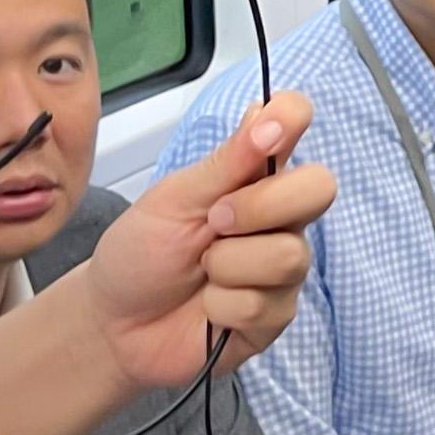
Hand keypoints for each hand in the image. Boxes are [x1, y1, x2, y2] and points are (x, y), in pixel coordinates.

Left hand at [81, 95, 326, 389]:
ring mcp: (283, 267)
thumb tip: (268, 111)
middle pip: (319, 188)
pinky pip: (264, 304)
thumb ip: (226, 161)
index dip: (292, 118)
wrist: (115, 322)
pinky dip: (220, 305)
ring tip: (202, 272)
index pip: (295, 125)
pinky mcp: (276, 315)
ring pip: (287, 255)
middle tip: (214, 221)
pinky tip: (207, 307)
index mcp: (255, 175)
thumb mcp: (173, 199)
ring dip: (227, 265)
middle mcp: (280, 216)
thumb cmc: (142, 252)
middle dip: (260, 206)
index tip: (266, 133)